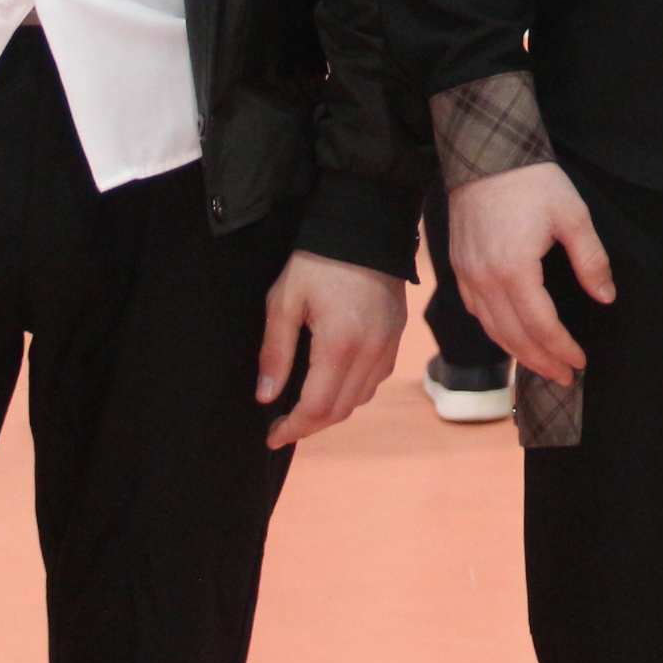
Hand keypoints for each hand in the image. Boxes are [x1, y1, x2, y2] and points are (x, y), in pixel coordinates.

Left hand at [257, 251, 407, 448]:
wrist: (365, 226)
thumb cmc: (318, 261)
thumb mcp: (284, 301)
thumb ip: (274, 353)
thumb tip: (266, 397)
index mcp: (340, 344)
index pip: (317, 408)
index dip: (293, 428)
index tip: (272, 436)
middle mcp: (370, 351)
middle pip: (339, 411)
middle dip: (309, 426)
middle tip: (282, 427)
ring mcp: (387, 345)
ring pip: (359, 399)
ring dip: (331, 411)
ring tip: (304, 408)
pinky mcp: (395, 336)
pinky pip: (375, 380)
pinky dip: (352, 392)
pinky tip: (333, 383)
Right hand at [449, 161, 615, 384]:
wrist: (486, 155)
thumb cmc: (532, 182)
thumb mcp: (573, 216)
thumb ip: (591, 260)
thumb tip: (606, 297)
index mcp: (515, 271)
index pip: (541, 326)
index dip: (561, 349)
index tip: (580, 362)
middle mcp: (485, 281)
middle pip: (514, 337)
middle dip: (541, 362)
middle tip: (565, 378)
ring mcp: (468, 276)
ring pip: (492, 329)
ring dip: (518, 353)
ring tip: (542, 366)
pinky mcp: (460, 268)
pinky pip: (477, 313)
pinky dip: (496, 332)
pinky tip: (512, 336)